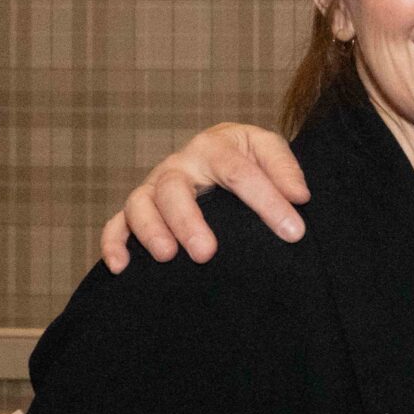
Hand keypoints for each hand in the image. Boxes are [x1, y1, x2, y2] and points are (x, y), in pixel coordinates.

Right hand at [100, 123, 309, 271]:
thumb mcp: (268, 151)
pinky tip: (122, 267)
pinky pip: (116, 224)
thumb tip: (299, 196)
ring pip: (140, 204)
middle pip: (174, 188)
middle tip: (207, 253)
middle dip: (188, 221)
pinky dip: (114, 243)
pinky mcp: (139, 209)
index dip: (268, 202)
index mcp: (215, 146)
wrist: (221, 154)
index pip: (240, 172)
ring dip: (150, 231)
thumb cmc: (248, 157)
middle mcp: (179, 165)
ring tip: (167, 257)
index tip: (293, 232)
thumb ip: (285, 169)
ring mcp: (155, 186)